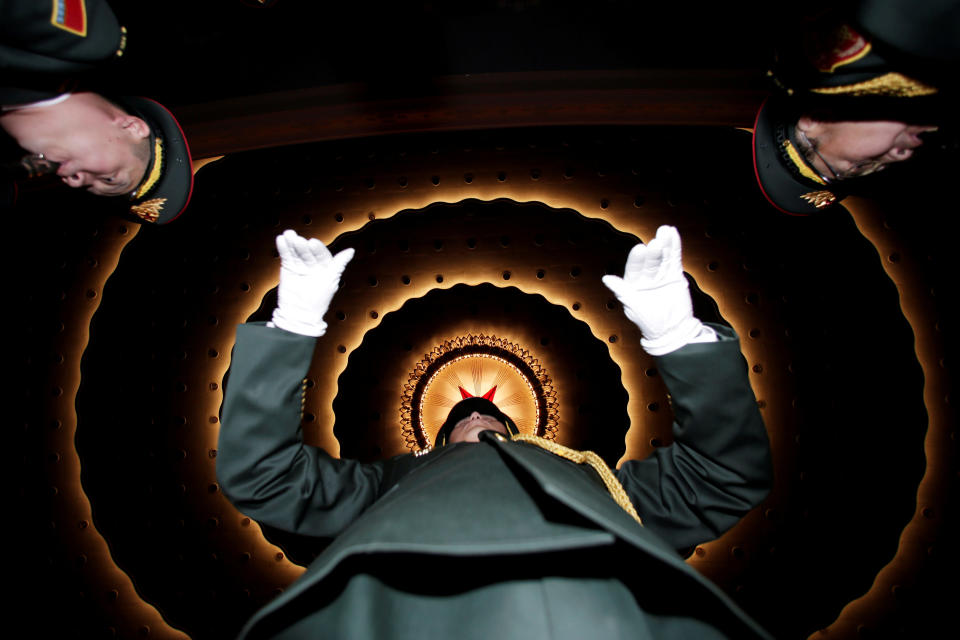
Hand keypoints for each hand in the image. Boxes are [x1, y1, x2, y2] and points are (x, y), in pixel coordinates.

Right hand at [271, 230, 354, 336]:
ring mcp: (301, 266)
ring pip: (297, 252)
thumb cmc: (318, 300)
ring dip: (292, 243)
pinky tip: (281, 239)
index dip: (317, 249)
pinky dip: (284, 248)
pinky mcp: (289, 268)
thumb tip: (351, 250)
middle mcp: (314, 265)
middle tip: (298, 239)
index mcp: (326, 268)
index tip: (312, 242)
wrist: (299, 314)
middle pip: (308, 253)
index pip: (322, 255)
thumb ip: (339, 264)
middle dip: (302, 246)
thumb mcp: (330, 280)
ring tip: (287, 234)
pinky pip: (287, 256)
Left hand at [601, 225, 706, 355]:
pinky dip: (674, 247)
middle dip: (653, 252)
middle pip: (649, 262)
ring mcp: (660, 276)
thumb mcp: (635, 307)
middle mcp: (645, 278)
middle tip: (656, 242)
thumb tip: (606, 278)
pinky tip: (672, 234)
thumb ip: (623, 291)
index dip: (636, 259)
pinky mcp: (674, 276)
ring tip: (666, 230)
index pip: (633, 269)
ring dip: (664, 244)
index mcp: (633, 285)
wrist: (673, 332)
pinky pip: (674, 259)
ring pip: (662, 258)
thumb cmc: (650, 323)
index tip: (639, 249)